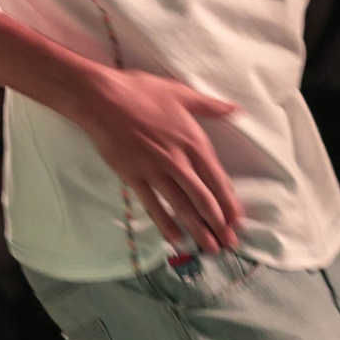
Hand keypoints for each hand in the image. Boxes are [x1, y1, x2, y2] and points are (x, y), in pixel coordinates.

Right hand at [75, 67, 243, 255]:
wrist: (102, 98)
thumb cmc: (141, 91)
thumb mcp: (181, 93)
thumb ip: (209, 106)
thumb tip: (234, 109)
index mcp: (192, 141)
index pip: (217, 178)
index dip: (228, 202)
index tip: (237, 220)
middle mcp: (177, 160)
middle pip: (203, 198)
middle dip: (218, 223)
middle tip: (229, 243)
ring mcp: (155, 171)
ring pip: (182, 206)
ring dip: (197, 229)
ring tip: (209, 247)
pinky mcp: (134, 177)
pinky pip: (153, 206)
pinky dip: (165, 224)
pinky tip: (175, 239)